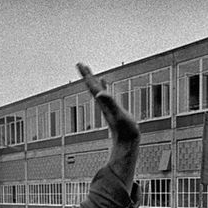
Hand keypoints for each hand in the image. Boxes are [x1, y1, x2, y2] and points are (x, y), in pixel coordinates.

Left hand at [77, 63, 138, 186]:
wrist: (127, 143)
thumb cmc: (125, 130)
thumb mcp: (118, 114)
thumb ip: (109, 103)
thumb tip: (99, 94)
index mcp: (103, 103)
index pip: (92, 86)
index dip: (87, 75)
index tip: (80, 64)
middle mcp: (103, 104)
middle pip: (92, 86)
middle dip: (87, 75)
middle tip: (80, 64)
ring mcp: (108, 106)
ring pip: (98, 90)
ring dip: (93, 80)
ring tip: (89, 72)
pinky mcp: (113, 109)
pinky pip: (107, 94)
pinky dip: (104, 86)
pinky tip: (104, 82)